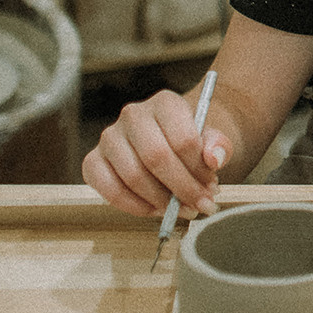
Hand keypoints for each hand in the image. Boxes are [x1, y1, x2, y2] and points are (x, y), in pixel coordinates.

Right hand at [83, 89, 231, 217]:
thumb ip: (219, 146)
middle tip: (200, 205)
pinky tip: (155, 210)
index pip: (182, 139)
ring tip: (181, 209)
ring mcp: (109, 137)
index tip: (212, 186)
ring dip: (160, 201)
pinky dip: (133, 206)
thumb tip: (213, 159)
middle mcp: (133, 115)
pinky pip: (108, 189)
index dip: (198, 170)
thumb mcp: (211, 139)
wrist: (168, 139)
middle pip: (156, 158)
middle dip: (182, 189)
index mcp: (165, 103)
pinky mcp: (93, 160)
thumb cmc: (189, 140)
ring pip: (133, 176)